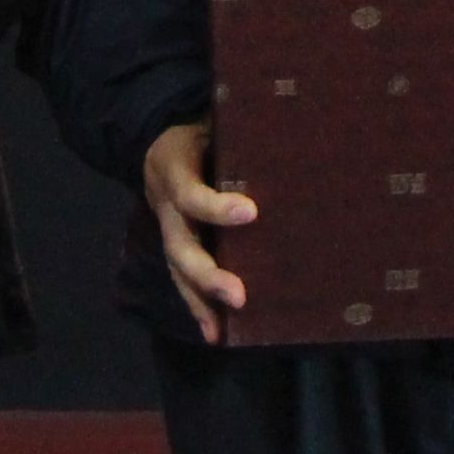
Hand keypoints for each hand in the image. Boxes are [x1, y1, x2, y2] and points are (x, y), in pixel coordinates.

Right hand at [140, 120, 254, 342]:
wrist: (160, 145)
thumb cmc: (202, 130)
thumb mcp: (214, 119)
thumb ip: (242, 128)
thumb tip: (293, 120)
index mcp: (175, 168)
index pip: (191, 194)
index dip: (216, 206)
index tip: (251, 212)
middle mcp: (166, 205)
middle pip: (181, 247)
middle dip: (208, 273)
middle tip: (238, 294)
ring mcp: (170, 230)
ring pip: (179, 270)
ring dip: (202, 299)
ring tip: (226, 322)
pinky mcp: (177, 248)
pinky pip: (182, 282)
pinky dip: (198, 309)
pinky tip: (216, 334)